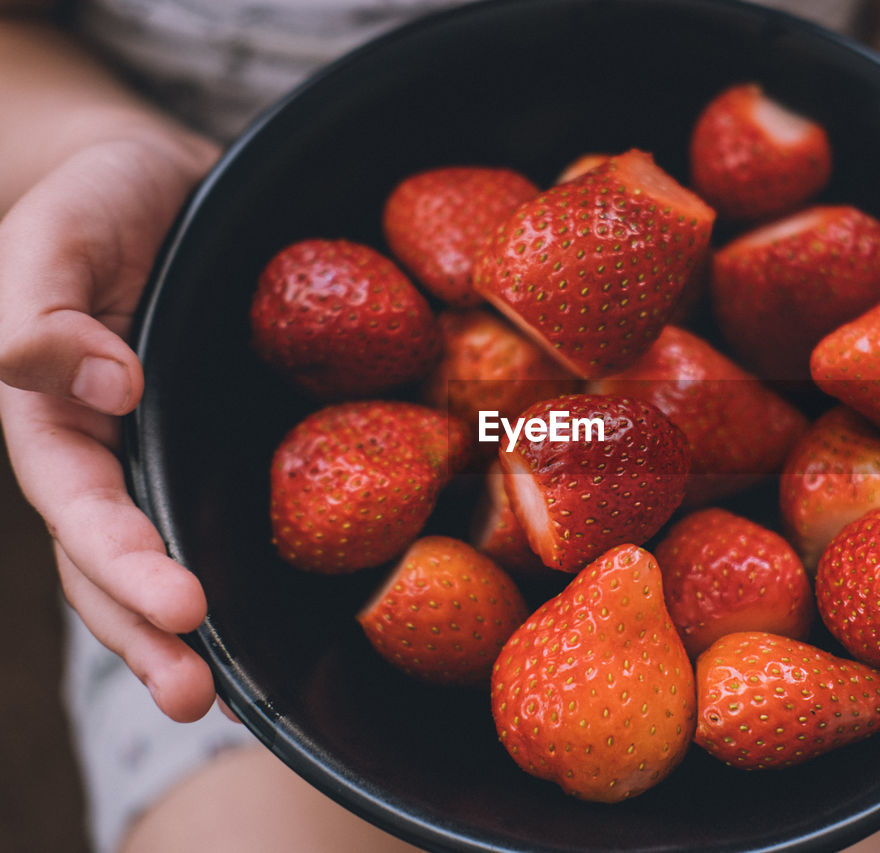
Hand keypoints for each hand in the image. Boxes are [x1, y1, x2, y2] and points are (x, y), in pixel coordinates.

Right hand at [0, 131, 220, 721]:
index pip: (80, 509)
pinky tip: (286, 624)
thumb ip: (42, 312)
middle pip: (113, 566)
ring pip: (167, 558)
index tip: (181, 607)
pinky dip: (251, 569)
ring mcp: (164, 453)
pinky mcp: (221, 441)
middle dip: (148, 636)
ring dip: (189, 634)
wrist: (164, 180)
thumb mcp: (53, 235)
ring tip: (233, 703)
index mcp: (51, 419)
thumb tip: (108, 387)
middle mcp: (107, 454)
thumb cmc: (98, 200)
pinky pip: (229, 512)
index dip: (122, 564)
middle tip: (198, 699)